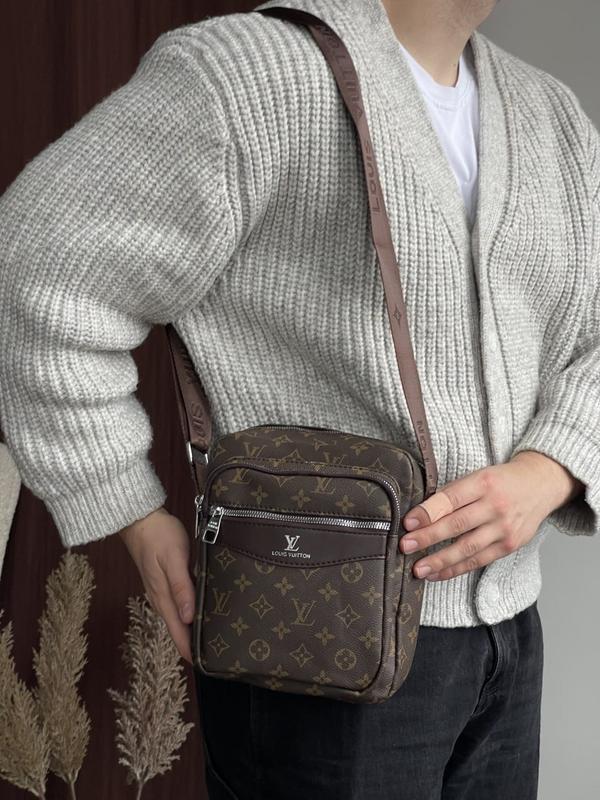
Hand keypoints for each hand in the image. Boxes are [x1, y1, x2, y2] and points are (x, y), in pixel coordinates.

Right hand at [118, 506, 194, 663]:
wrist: (139, 519)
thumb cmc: (159, 536)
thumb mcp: (174, 559)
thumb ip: (181, 587)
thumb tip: (188, 618)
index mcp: (163, 597)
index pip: (178, 632)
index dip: (190, 650)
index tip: (205, 665)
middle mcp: (159, 598)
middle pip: (176, 629)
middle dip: (192, 645)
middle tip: (212, 658)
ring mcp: (158, 591)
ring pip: (175, 618)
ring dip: (188, 631)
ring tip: (206, 642)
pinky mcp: (160, 582)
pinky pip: (173, 605)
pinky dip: (184, 615)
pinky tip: (194, 615)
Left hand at [400, 450, 583, 581]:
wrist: (541, 484)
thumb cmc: (501, 480)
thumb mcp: (478, 476)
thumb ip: (452, 493)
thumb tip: (420, 515)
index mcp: (483, 483)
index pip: (451, 498)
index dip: (428, 512)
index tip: (408, 523)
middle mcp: (495, 506)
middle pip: (457, 524)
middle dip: (428, 538)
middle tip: (405, 546)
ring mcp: (505, 528)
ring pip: (468, 548)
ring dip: (440, 561)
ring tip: (418, 568)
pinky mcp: (510, 545)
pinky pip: (479, 560)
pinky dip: (456, 569)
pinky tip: (438, 574)